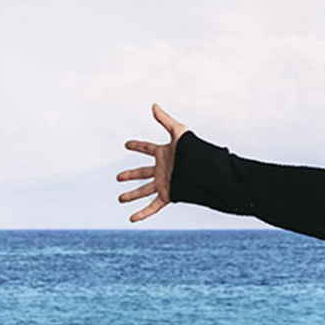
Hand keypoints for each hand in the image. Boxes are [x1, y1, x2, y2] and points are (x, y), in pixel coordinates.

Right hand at [117, 104, 188, 222]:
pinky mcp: (168, 195)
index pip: (146, 148)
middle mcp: (162, 170)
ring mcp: (164, 183)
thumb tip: (153, 105)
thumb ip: (165, 120)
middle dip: (130, 175)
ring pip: (143, 190)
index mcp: (164, 154)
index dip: (137, 146)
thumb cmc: (194, 151)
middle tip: (118, 177)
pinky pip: (152, 206)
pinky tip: (132, 219)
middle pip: (142, 173)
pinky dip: (142, 213)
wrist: (206, 172)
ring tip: (120, 199)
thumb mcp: (179, 133)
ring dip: (131, 195)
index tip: (127, 144)